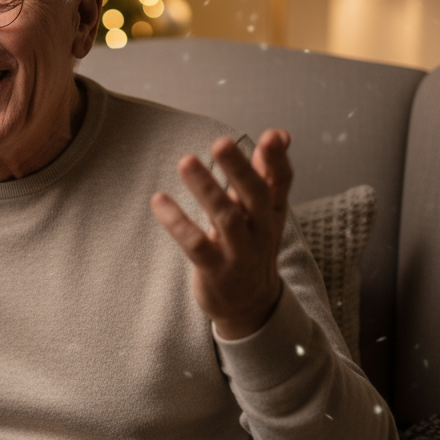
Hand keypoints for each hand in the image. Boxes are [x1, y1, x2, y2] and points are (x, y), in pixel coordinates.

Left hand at [150, 129, 293, 339]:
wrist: (250, 306)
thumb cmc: (251, 247)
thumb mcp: (263, 212)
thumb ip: (266, 173)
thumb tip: (280, 133)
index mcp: (271, 213)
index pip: (281, 183)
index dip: (278, 160)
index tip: (273, 136)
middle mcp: (260, 231)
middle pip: (255, 196)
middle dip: (240, 169)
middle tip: (221, 142)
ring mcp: (239, 253)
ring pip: (225, 218)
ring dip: (206, 189)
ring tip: (186, 161)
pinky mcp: (215, 270)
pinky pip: (195, 244)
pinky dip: (177, 222)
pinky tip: (158, 200)